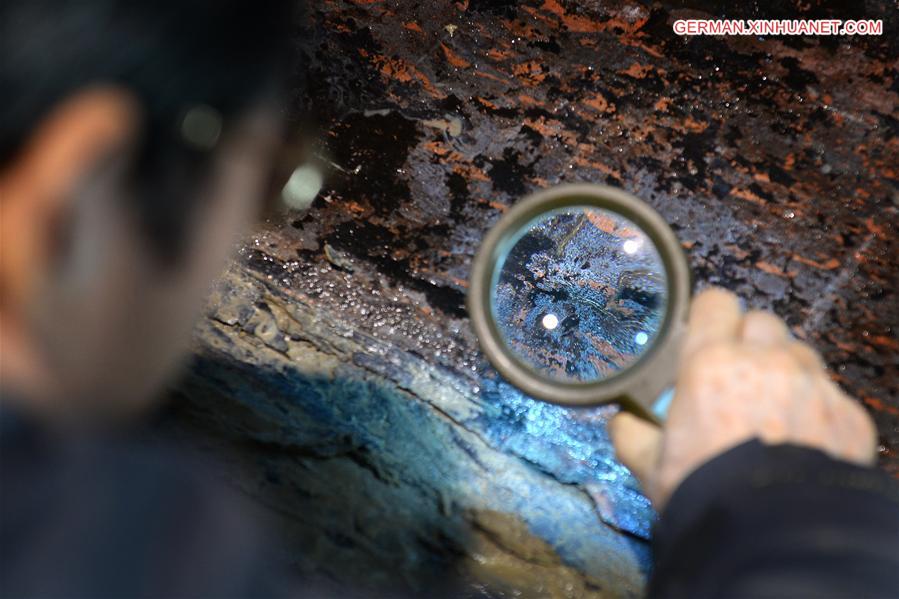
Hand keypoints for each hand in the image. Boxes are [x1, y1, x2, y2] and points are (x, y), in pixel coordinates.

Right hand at [609, 287, 877, 508]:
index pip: (714, 303)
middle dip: (750, 343)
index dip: (709, 315)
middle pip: (762, 323)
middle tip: (736, 376)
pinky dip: (816, 409)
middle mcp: (766, 363)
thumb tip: (621, 423)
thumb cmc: (709, 493)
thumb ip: (631, 434)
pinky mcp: (847, 415)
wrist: (770, 533)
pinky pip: (830, 395)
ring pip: (800, 355)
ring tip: (771, 410)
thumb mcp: (651, 465)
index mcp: (712, 364)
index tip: (705, 331)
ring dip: (785, 371)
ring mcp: (813, 386)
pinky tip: (800, 440)